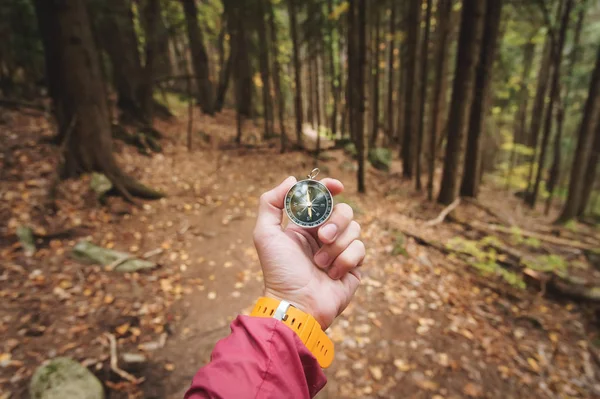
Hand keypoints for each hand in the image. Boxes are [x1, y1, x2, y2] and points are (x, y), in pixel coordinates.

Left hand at [253, 176, 364, 328]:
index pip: (323, 198)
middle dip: (335, 222)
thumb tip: (292, 180)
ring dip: (336, 246)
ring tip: (321, 264)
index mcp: (305, 226)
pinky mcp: (354, 266)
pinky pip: (360, 249)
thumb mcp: (265, 234)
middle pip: (344, 210)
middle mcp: (324, 235)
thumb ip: (270, 203)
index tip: (336, 186)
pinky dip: (345, 260)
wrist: (297, 305)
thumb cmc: (279, 272)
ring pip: (354, 229)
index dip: (331, 188)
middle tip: (322, 237)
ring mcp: (340, 250)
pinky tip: (332, 274)